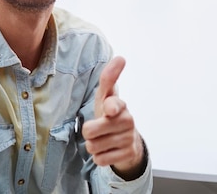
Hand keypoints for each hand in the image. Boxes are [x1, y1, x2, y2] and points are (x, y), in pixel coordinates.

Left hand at [82, 57, 145, 179]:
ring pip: (93, 147)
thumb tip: (121, 57)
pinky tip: (108, 150)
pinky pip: (100, 160)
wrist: (126, 140)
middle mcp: (127, 120)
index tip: (110, 109)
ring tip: (103, 139)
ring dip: (94, 145)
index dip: (110, 107)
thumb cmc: (110, 114)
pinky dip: (100, 157)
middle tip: (97, 129)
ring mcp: (128, 138)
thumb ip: (109, 78)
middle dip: (88, 132)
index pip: (113, 104)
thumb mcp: (106, 96)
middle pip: (90, 131)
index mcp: (119, 104)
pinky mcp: (127, 154)